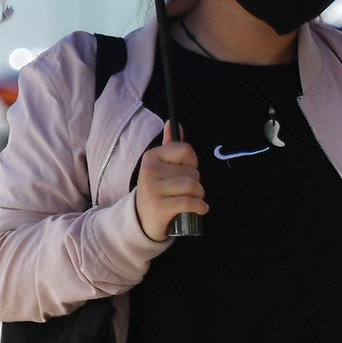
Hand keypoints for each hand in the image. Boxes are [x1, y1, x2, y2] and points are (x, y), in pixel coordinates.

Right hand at [134, 121, 206, 241]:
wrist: (142, 219)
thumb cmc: (158, 189)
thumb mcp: (161, 166)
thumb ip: (170, 146)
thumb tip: (173, 123)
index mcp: (151, 156)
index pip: (186, 150)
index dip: (192, 162)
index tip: (185, 171)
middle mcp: (149, 170)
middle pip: (192, 171)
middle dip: (195, 182)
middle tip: (183, 190)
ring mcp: (152, 189)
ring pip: (193, 186)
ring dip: (199, 195)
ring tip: (191, 199)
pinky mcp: (158, 207)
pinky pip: (189, 202)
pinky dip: (200, 207)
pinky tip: (200, 209)